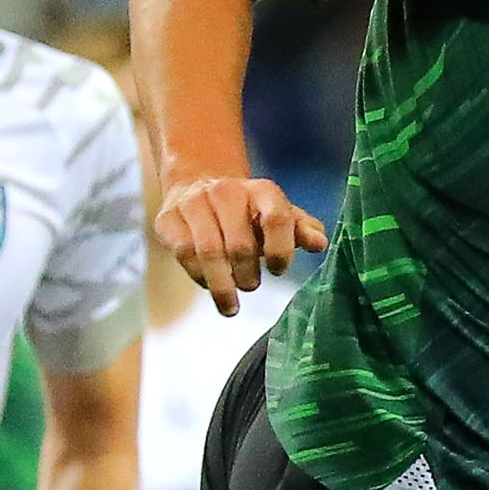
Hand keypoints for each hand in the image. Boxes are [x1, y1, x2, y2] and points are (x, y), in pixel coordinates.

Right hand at [156, 171, 326, 315]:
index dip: (280, 250)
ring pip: (210, 252)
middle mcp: (228, 191)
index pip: (277, 219)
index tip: (278, 271)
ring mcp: (194, 203)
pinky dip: (200, 277)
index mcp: (262, 190)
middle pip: (241, 244)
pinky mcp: (168, 219)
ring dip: (222, 285)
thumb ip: (300, 229)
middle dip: (247, 274)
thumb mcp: (278, 213)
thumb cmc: (248, 209)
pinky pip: (185, 255)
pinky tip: (210, 287)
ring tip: (231, 305)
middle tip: (252, 286)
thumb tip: (320, 244)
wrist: (199, 184)